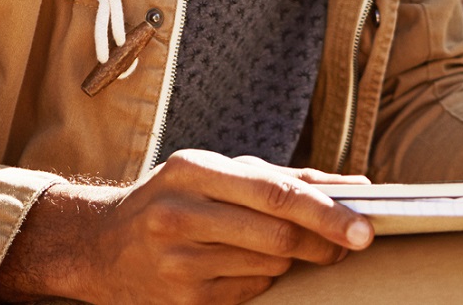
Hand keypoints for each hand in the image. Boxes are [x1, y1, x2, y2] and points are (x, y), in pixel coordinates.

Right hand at [0, 150, 373, 304]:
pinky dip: (262, 280)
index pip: (275, 194)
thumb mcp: (219, 172)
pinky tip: (243, 266)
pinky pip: (249, 292)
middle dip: (323, 242)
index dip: (326, 213)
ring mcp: (177, 262)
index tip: (364, 228)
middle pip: (277, 237)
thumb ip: (288, 177)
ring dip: (291, 260)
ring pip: (269, 267)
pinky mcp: (181, 300)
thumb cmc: (175, 198)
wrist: (98, 245)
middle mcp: (180, 214)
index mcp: (194, 170)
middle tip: (349, 242)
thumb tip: (358, 187)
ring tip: (280, 247)